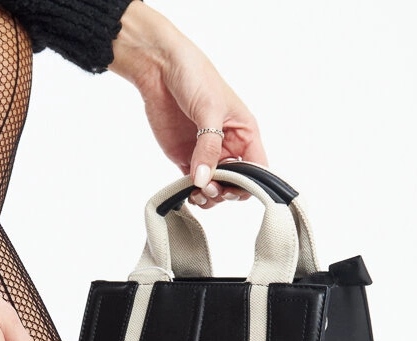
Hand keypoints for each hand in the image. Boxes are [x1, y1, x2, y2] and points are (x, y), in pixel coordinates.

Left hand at [109, 1, 266, 206]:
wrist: (159, 68)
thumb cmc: (194, 76)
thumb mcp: (208, 109)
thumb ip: (208, 147)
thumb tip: (204, 180)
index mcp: (244, 132)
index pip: (257, 168)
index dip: (250, 184)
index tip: (234, 188)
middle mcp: (229, 146)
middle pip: (235, 184)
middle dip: (225, 192)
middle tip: (209, 188)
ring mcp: (206, 154)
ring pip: (215, 188)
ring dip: (209, 196)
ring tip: (198, 192)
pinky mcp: (186, 159)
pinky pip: (193, 184)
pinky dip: (192, 192)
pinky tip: (188, 191)